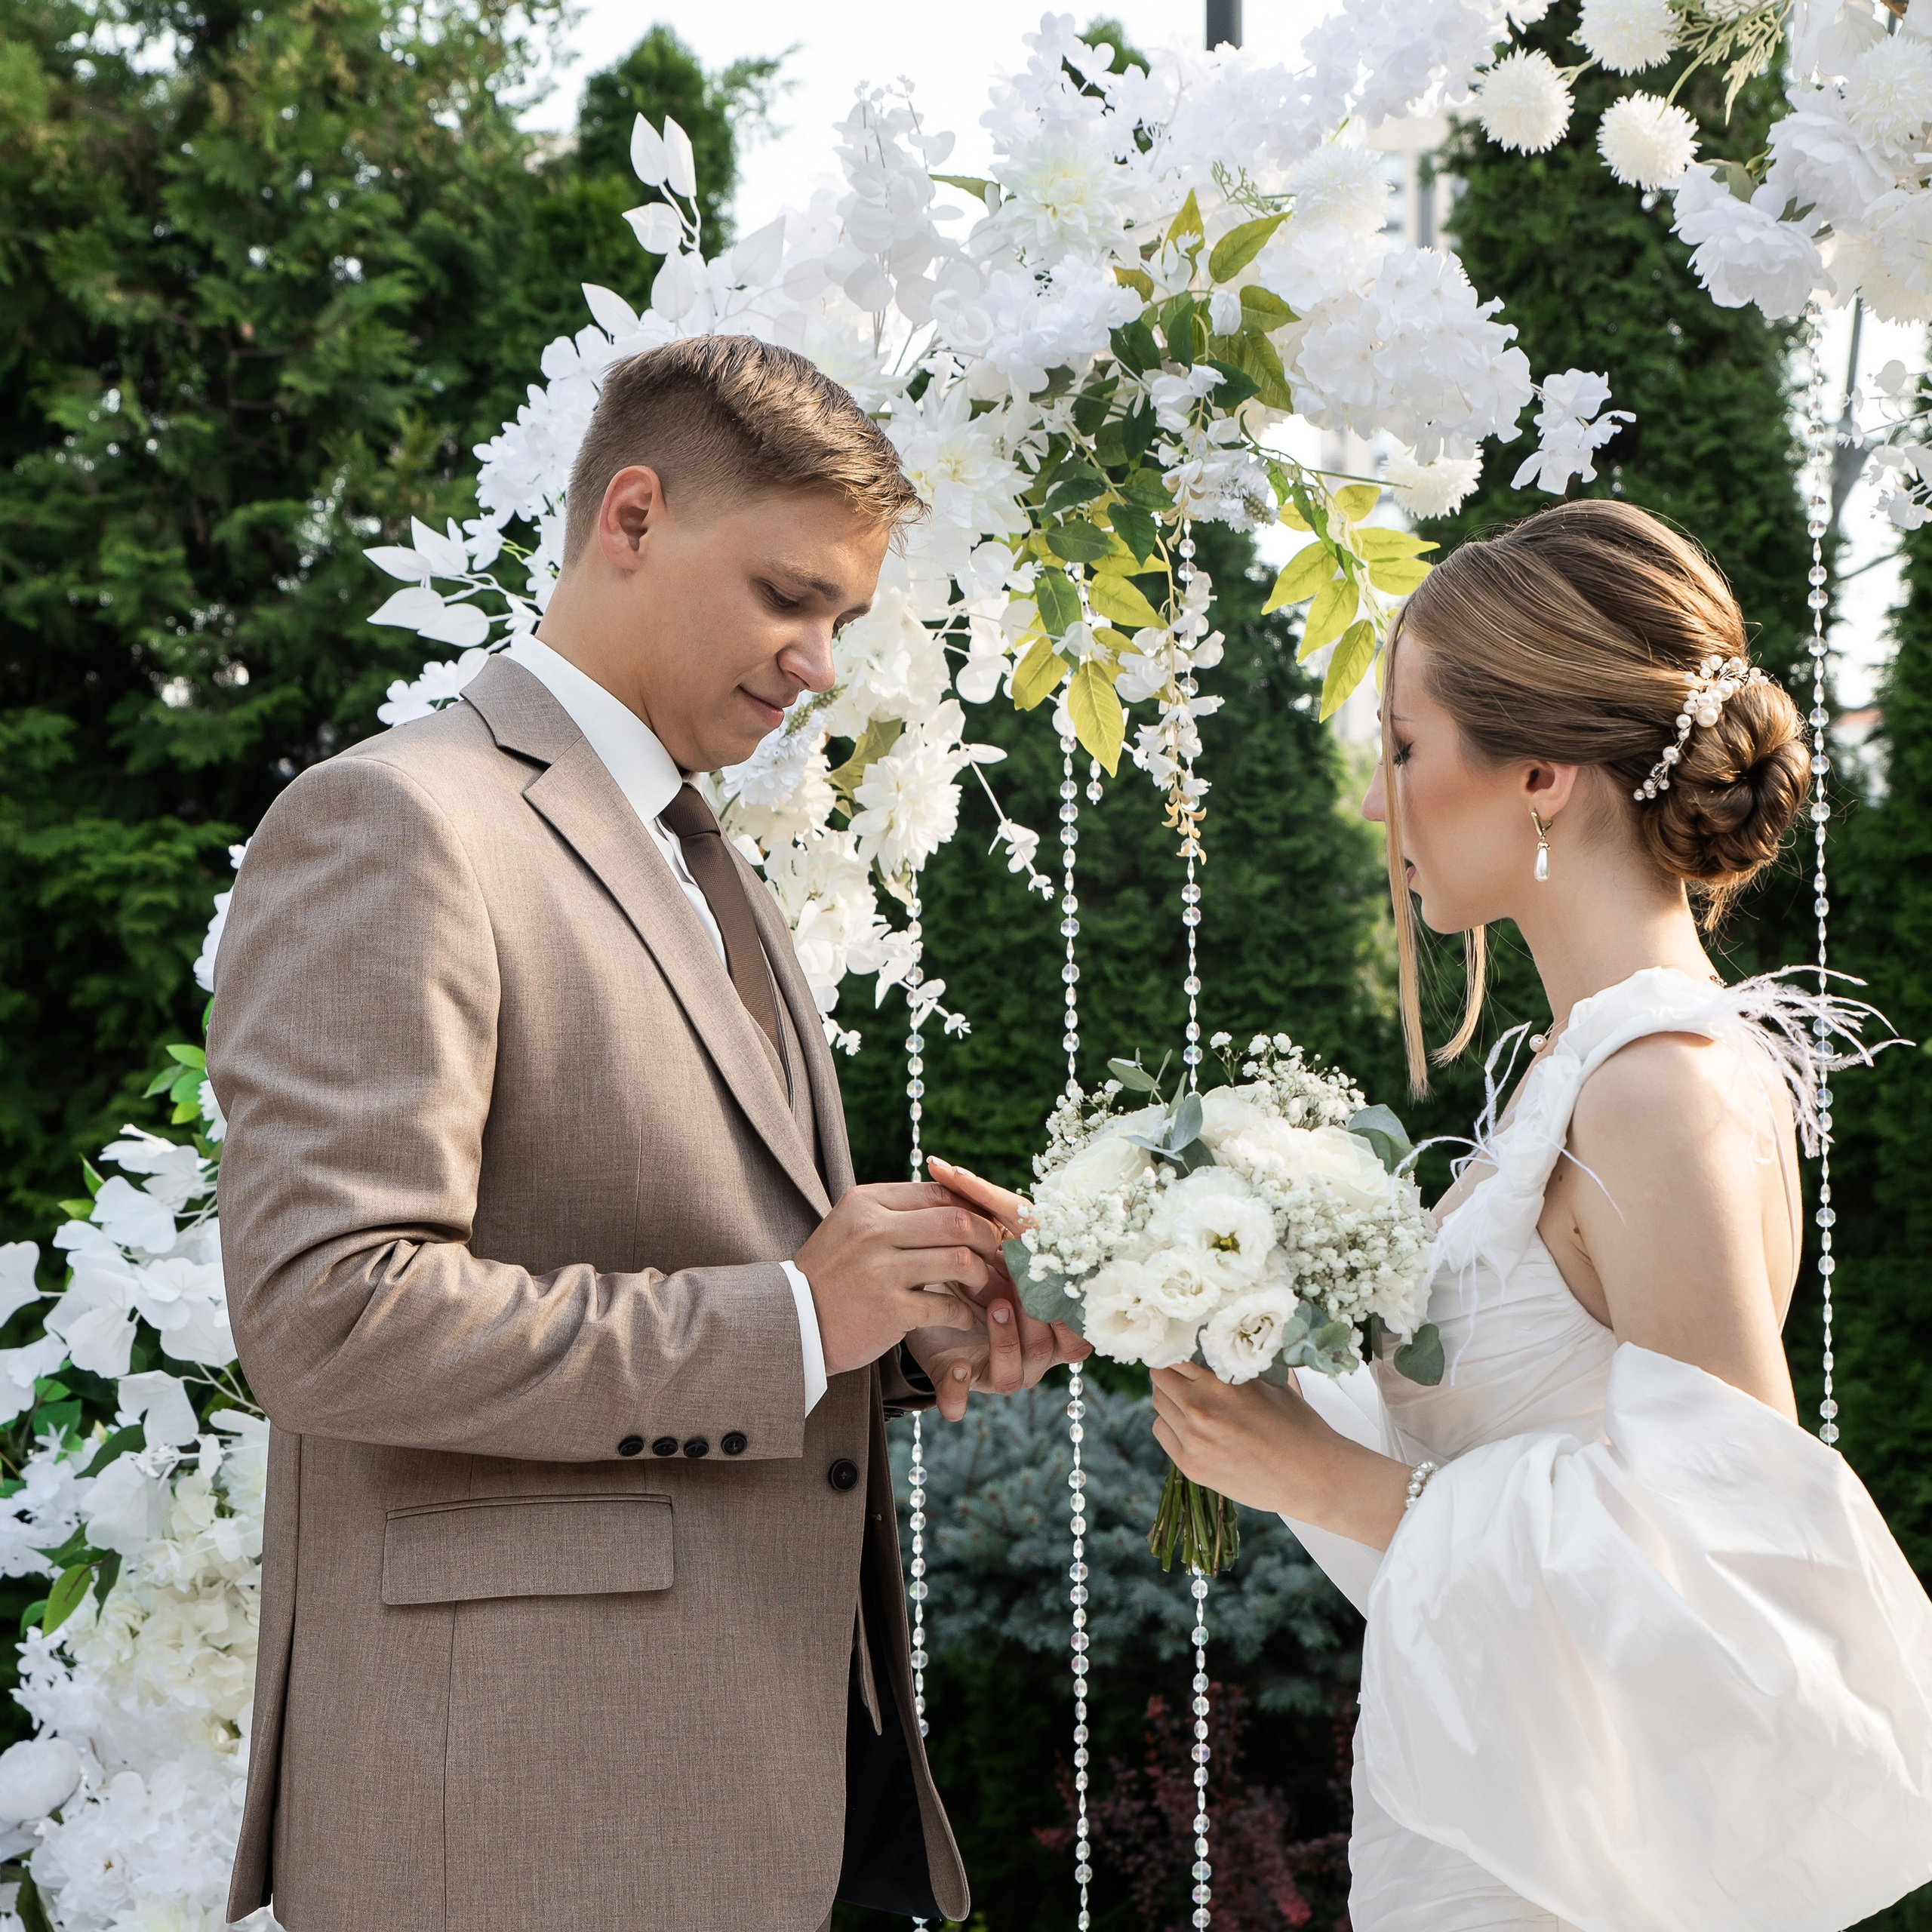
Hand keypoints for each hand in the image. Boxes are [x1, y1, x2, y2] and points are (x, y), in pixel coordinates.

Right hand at [793, 1181, 995, 1376]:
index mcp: (865, 1203)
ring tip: (981, 1287)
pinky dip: (963, 1314)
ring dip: (981, 1276)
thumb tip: (955, 1198)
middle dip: (987, 1238)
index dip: (972, 1209)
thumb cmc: (831, 1274)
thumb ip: (894, 1211)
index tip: (985, 1226)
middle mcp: (873, 1229)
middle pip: (957, 1221)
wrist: (792, 1323)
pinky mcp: (889, 1309)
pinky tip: (962, 1318)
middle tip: (996, 1255)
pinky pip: (947, 1306)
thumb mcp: (851, 1227)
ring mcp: (881, 1270)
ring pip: (960, 1260)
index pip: (938, 1193)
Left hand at [923, 1156, 1089, 1413]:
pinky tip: (955, 1369)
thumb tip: (941, 1162)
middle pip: (1061, 1345)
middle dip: (1045, 1314)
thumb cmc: (965, 1265)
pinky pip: (966, 1400)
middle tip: (1031, 1283)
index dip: (1076, 1288)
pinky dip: (961, 1391)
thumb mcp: (981, 1238)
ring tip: (997, 1308)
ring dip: (1009, 1341)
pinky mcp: (965, 1384)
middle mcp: (1034, 1345)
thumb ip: (974, 1201)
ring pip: (1020, 1372)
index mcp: (1051, 1311)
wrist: (917, 1305)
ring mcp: (1003, 1368)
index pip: (1081, 1308)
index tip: (1061, 1264)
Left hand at [1150, 1362, 1412, 1548]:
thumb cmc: (1298, 1427)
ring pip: (1158, 1404)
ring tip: (1191, 1402)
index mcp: (1221, 1383)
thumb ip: (1238, 1364)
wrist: (1312, 1477)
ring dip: (1170, 1398)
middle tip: (1183, 1375)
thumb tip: (1219, 1341)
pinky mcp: (1190, 1465)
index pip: (1174, 1355)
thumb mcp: (1271, 1382)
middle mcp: (1200, 1409)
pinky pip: (1162, 1432)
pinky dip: (1171, 1425)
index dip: (1176, 1350)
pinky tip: (1191, 1426)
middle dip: (1170, 1372)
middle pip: (1159, 1377)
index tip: (1180, 1350)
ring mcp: (1192, 1440)